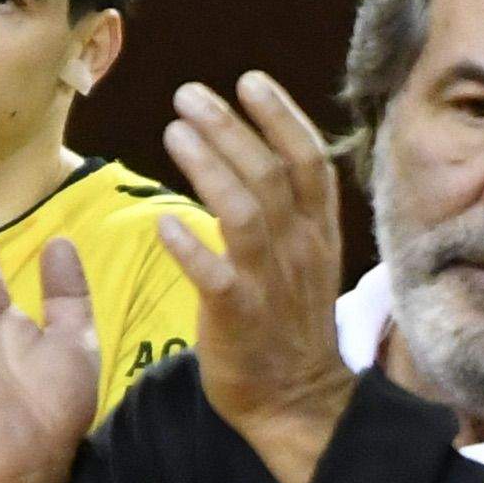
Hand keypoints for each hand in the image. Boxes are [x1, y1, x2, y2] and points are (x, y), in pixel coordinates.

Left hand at [159, 73, 356, 482]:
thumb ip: (287, 211)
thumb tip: (257, 154)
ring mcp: (271, 284)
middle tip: (188, 93)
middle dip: (230, 126)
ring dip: (210, 166)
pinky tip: (165, 223)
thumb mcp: (306, 260)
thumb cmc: (290, 326)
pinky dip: (191, 248)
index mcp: (318, 235)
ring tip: (175, 129)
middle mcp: (300, 251)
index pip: (309, 163)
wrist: (298, 402)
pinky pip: (217, 276)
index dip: (281, 117)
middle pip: (270, 175)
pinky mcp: (240, 318)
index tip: (249, 80)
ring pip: (245, 212)